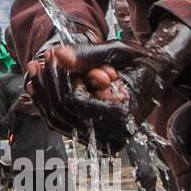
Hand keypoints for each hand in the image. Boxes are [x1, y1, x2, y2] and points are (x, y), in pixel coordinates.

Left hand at [26, 21, 190, 151]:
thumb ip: (88, 54)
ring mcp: (99, 138)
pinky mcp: (90, 135)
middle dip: (47, 82)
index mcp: (123, 117)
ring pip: (56, 119)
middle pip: (62, 112)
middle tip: (42, 58)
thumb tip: (58, 55)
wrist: (155, 77)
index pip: (76, 102)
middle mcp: (111, 135)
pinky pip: (59, 121)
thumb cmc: (141, 63)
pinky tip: (37, 82)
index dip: (60, 78)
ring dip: (42, 92)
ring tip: (35, 66)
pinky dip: (46, 101)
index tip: (53, 55)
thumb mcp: (120, 52)